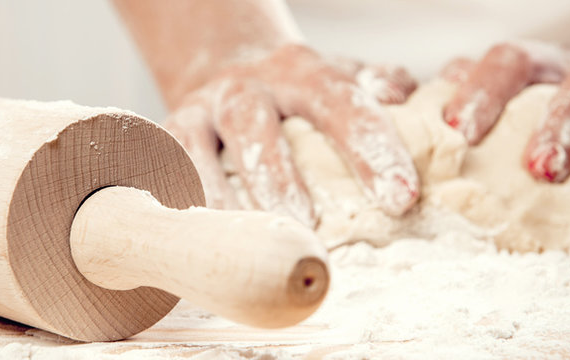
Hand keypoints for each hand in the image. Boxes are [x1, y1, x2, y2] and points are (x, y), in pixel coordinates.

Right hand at [166, 44, 419, 225]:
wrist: (226, 67)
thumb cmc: (300, 93)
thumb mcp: (344, 79)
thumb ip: (383, 86)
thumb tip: (404, 99)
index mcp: (304, 75)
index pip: (342, 106)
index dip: (371, 150)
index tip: (399, 198)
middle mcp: (246, 88)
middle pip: (256, 127)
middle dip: (279, 178)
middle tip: (306, 228)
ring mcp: (201, 111)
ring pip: (201, 152)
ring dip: (222, 200)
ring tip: (245, 247)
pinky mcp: (167, 135)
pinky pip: (165, 170)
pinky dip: (177, 203)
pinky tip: (198, 243)